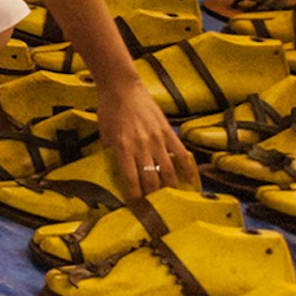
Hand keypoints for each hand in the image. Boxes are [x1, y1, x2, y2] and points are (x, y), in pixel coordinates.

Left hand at [91, 76, 198, 199]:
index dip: (134, 196)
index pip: (130, 179)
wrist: (122, 86)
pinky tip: (191, 183)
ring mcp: (157, 139)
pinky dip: (188, 170)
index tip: (136, 207)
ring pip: (168, 171)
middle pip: (151, 179)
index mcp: (122, 146)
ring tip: (171, 201)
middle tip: (155, 210)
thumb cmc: (109, 108)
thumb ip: (112, 152)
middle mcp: (141, 145)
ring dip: (170, 189)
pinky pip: (181, 155)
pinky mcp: (168, 132)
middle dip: (153, 198)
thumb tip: (119, 172)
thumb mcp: (104, 133)